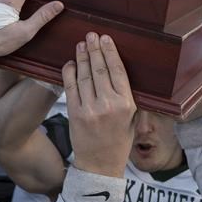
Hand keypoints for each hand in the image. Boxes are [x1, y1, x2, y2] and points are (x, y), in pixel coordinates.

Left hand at [63, 33, 135, 177]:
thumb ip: (129, 99)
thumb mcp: (133, 121)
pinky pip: (71, 88)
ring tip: (80, 44)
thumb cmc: (118, 143)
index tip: (106, 39)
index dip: (111, 52)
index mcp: (126, 105)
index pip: (118, 71)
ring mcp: (90, 109)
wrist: (99, 166)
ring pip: (84, 76)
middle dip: (95, 49)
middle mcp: (108, 105)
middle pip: (100, 69)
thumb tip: (122, 73)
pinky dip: (69, 73)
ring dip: (81, 57)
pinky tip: (69, 63)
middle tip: (91, 35)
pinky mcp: (74, 114)